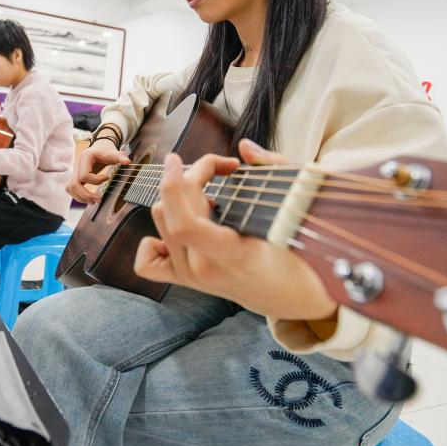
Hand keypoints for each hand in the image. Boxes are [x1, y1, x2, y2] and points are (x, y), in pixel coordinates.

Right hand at [67, 136, 130, 203]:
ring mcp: (74, 171)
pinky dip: (79, 196)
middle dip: (86, 195)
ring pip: (70, 188)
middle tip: (99, 199)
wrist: (99, 146)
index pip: (84, 176)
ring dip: (81, 197)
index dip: (96, 180)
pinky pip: (72, 189)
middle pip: (74, 184)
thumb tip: (128, 161)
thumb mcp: (113, 152)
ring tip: (94, 201)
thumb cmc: (106, 150)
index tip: (107, 177)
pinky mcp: (75, 177)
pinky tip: (89, 199)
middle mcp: (77, 165)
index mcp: (84, 158)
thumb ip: (119, 157)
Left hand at [133, 139, 337, 320]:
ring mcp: (190, 277)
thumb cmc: (298, 254)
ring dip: (178, 197)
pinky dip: (155, 237)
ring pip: (158, 221)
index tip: (175, 158)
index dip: (173, 185)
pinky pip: (148, 260)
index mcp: (231, 255)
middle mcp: (203, 269)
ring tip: (213, 196)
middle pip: (170, 209)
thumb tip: (244, 147)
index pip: (184, 224)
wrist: (290, 298)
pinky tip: (181, 225)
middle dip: (191, 176)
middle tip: (223, 168)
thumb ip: (274, 170)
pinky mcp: (184, 280)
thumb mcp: (297, 211)